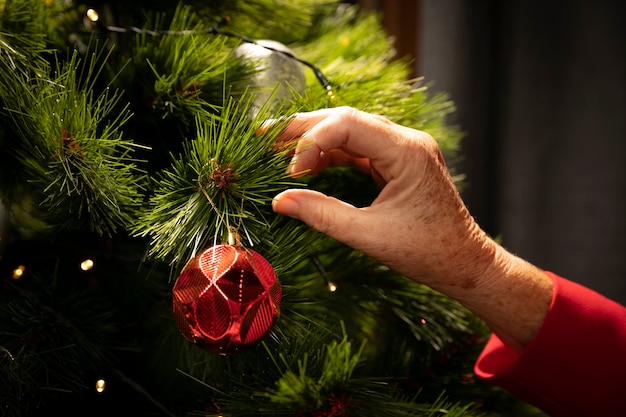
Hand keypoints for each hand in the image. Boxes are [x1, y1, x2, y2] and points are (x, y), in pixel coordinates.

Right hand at [268, 107, 553, 349]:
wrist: (464, 263)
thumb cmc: (427, 253)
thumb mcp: (368, 236)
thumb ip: (321, 215)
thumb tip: (279, 201)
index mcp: (408, 152)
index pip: (349, 124)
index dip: (311, 140)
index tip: (290, 172)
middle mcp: (407, 142)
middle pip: (346, 120)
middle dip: (304, 129)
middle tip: (264, 138)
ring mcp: (403, 150)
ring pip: (350, 131)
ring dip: (314, 140)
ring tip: (277, 150)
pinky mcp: (397, 162)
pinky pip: (358, 149)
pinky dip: (330, 155)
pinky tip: (305, 165)